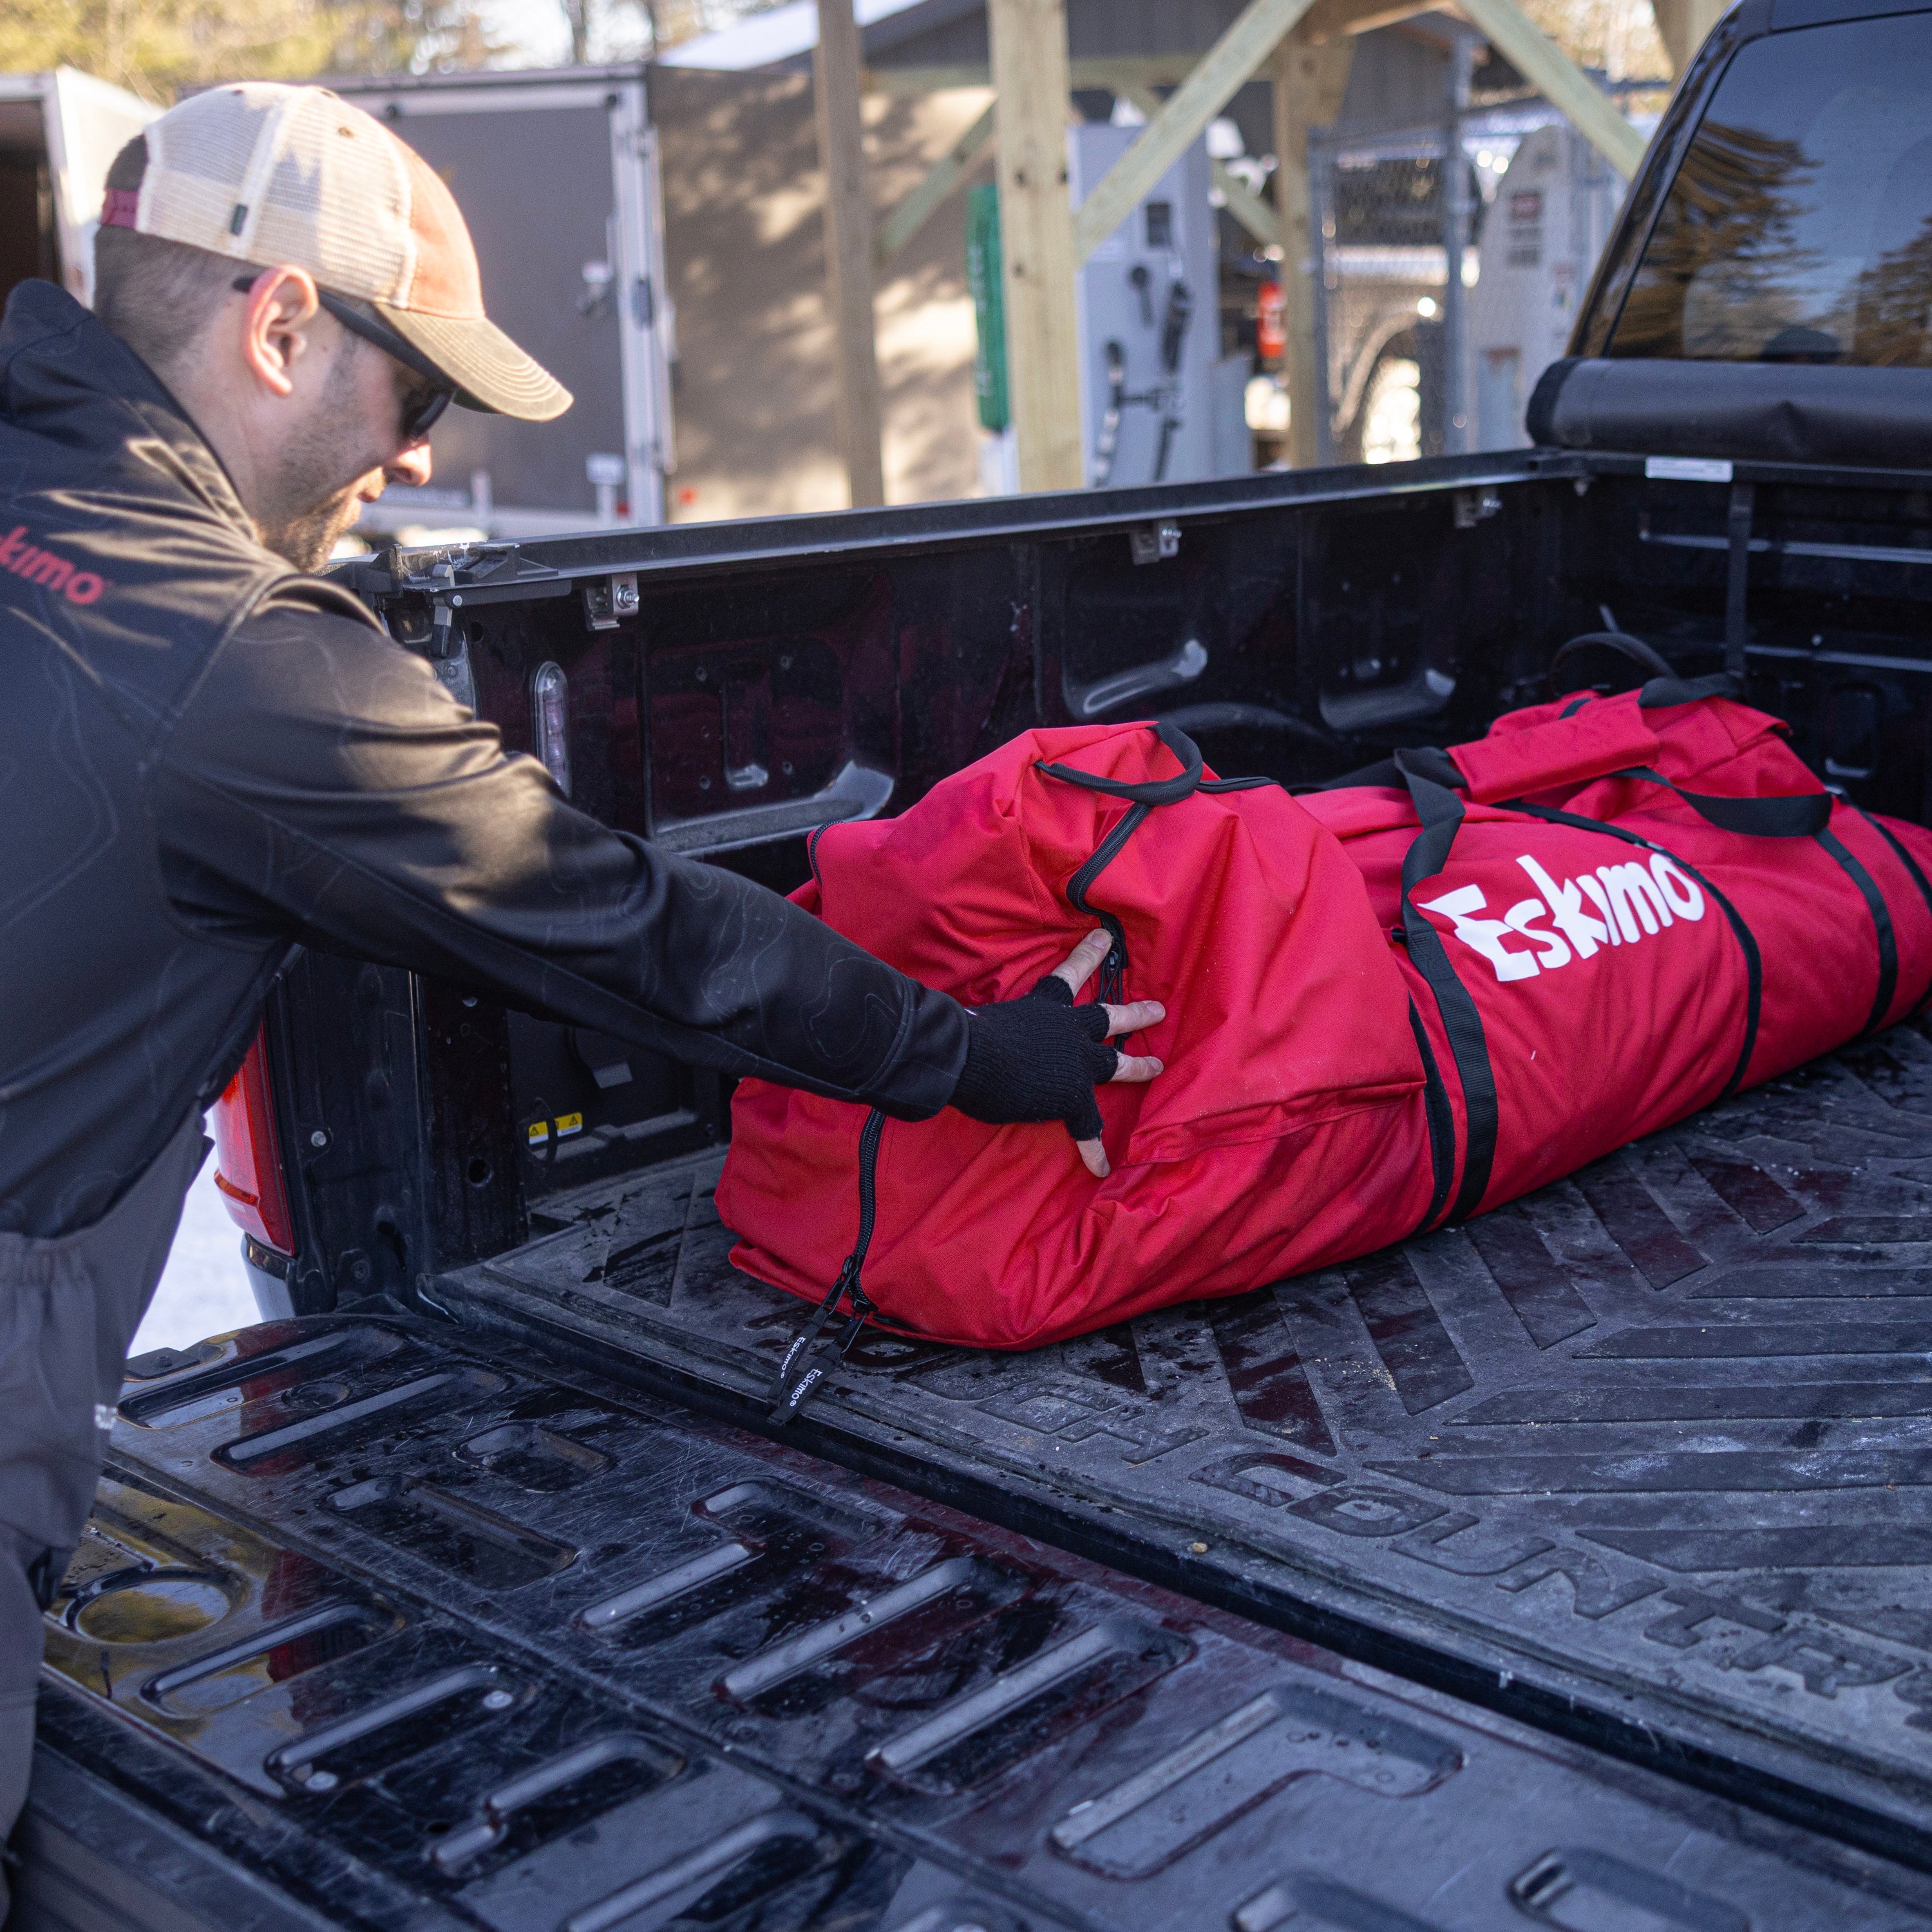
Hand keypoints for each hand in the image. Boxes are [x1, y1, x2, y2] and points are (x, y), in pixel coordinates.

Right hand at [948, 928, 1167, 1178]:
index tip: (1105, 936)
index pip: (1070, 974)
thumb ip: (996, 1023)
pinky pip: (1087, 1128)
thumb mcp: (985, 1015)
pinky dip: (1092, 1150)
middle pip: (1108, 1016)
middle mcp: (1068, 1028)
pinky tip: (1101, 1168)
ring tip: (1157, 1065)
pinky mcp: (1073, 1096)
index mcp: (1044, 1005)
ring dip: (1139, 1065)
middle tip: (1158, 1009)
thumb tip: (973, 1031)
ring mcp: (1076, 1062)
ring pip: (1116, 1063)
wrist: (972, 1056)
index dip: (1087, 955)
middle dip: (1134, 1013)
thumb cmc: (967, 1033)